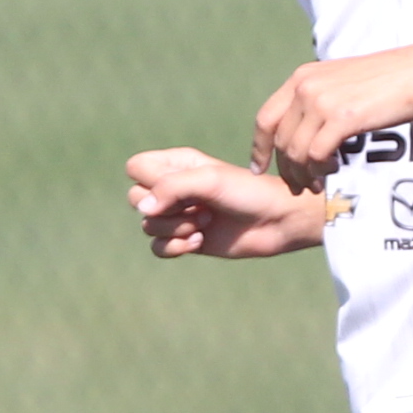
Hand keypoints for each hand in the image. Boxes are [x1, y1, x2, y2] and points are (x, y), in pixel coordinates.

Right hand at [124, 147, 323, 259]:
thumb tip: (143, 210)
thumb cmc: (247, 192)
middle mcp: (174, 188)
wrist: (277, 221)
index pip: (135, 167)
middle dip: (163, 208)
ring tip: (206, 223)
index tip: (178, 185)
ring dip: (175, 228)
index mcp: (178, 164)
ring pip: (147, 225)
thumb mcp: (209, 180)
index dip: (148, 180)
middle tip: (196, 206)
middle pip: (136, 199)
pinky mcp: (186, 239)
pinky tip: (199, 241)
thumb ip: (170, 188)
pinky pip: (158, 247)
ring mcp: (179, 215)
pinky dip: (175, 247)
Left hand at [255, 47, 412, 183]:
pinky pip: (317, 155)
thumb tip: (306, 126)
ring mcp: (322, 102)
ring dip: (304, 174)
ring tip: (317, 183)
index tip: (259, 168)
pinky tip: (334, 170)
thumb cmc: (386, 80)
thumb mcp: (341, 81)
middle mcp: (306, 88)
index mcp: (302, 77)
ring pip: (296, 151)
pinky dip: (321, 169)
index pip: (266, 118)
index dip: (259, 147)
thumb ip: (318, 98)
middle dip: (286, 169)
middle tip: (299, 186)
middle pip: (280, 140)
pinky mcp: (342, 118)